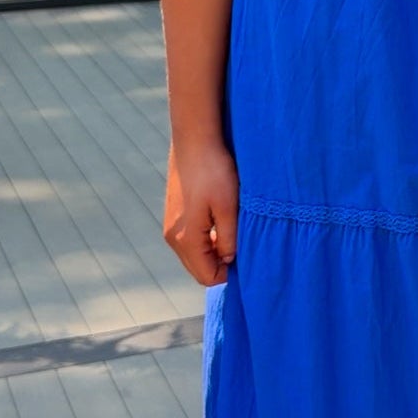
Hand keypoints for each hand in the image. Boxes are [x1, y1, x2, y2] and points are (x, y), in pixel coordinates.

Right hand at [163, 136, 238, 284]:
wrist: (194, 141)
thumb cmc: (214, 171)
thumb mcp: (229, 207)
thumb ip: (229, 239)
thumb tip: (230, 260)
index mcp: (186, 239)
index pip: (206, 276)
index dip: (228, 273)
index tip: (246, 255)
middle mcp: (173, 237)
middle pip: (198, 268)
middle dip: (220, 264)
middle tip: (241, 244)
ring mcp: (171, 226)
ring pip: (194, 254)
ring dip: (214, 250)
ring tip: (232, 229)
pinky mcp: (174, 215)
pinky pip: (191, 240)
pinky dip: (206, 239)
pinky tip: (220, 220)